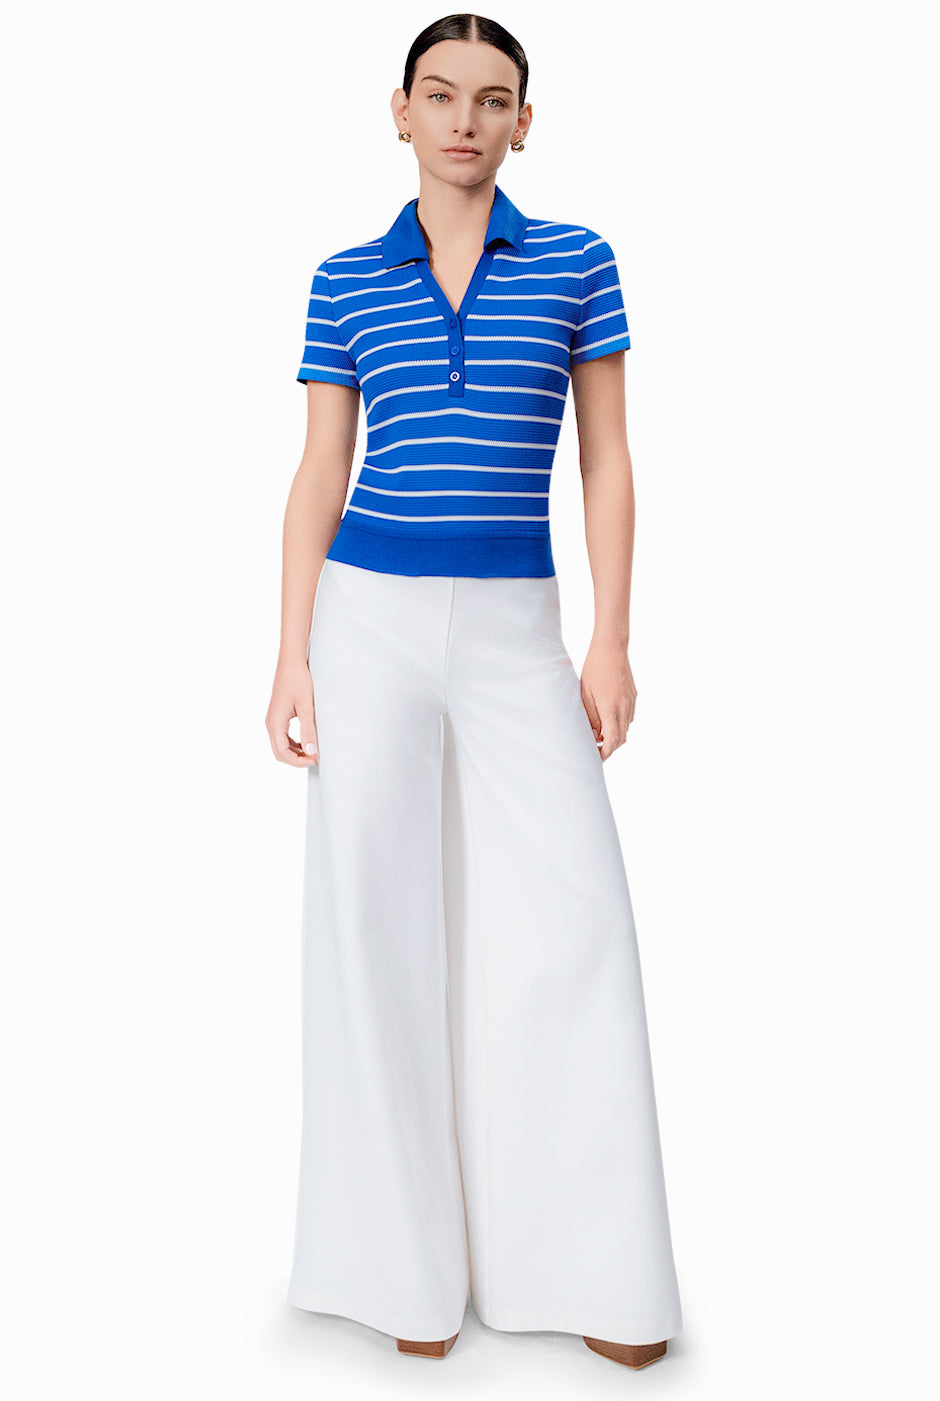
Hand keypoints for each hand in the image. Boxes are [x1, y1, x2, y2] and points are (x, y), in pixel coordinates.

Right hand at [266, 658, 318, 766]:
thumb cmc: (298, 680)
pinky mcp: (277, 716)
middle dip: (296, 759)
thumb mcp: (306, 706)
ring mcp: (272, 719)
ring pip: (280, 745)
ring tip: (312, 752)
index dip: (298, 761)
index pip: (282, 752)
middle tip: (315, 758)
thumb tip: (310, 751)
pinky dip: (292, 744)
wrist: (291, 663)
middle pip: (279, 752)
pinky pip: (282, 736)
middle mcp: (270, 723)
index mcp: (275, 722)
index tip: (314, 759)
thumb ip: (308, 729)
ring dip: (294, 752)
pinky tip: (305, 742)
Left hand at [579, 635, 635, 761]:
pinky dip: (619, 723)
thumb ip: (591, 717)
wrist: (612, 648)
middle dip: (609, 747)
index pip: (612, 741)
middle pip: (621, 738)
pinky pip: (628, 716)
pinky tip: (608, 718)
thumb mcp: (585, 695)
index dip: (605, 753)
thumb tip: (595, 735)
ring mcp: (631, 702)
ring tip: (599, 734)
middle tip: (596, 749)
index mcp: (611, 708)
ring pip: (626, 728)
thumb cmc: (594, 669)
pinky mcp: (633, 696)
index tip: (596, 757)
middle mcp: (625, 708)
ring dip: (615, 735)